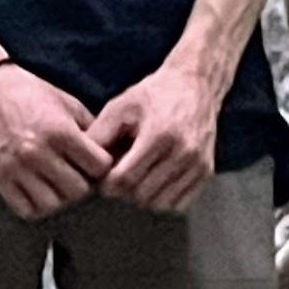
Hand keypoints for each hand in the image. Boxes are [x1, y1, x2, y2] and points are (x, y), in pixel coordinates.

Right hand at [0, 63, 110, 220]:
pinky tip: (39, 191)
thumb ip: (89, 127)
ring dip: (60, 197)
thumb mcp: (65, 102)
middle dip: (83, 184)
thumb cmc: (27, 91)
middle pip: (79, 190)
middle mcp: (39, 152)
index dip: (101, 166)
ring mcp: (17, 168)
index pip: (99, 167)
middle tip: (77, 175)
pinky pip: (26, 209)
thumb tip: (110, 149)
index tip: (94, 162)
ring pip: (54, 204)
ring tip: (57, 184)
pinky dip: (37, 206)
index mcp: (60, 131)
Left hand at [92, 54, 225, 214]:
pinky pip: (179, 204)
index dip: (108, 185)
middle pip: (142, 195)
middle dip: (124, 191)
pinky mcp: (206, 171)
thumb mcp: (120, 106)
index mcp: (159, 134)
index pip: (126, 179)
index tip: (103, 178)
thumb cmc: (154, 94)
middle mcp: (183, 152)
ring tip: (138, 177)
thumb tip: (82, 164)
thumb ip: (99, 135)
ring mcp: (198, 164)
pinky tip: (155, 181)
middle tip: (118, 177)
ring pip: (160, 204)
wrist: (195, 85)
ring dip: (143, 197)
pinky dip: (163, 199)